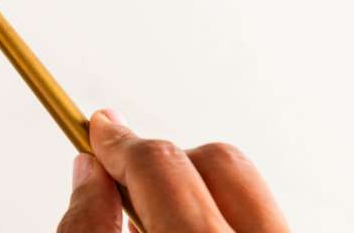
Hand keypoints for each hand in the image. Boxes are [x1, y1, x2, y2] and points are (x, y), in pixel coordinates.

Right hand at [57, 110, 287, 232]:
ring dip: (201, 193)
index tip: (98, 130)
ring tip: (166, 223)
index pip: (162, 169)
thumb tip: (89, 169)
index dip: (120, 144)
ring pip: (249, 189)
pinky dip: (228, 217)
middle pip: (221, 163)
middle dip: (166, 161)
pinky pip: (266, 218)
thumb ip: (87, 229)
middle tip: (127, 176)